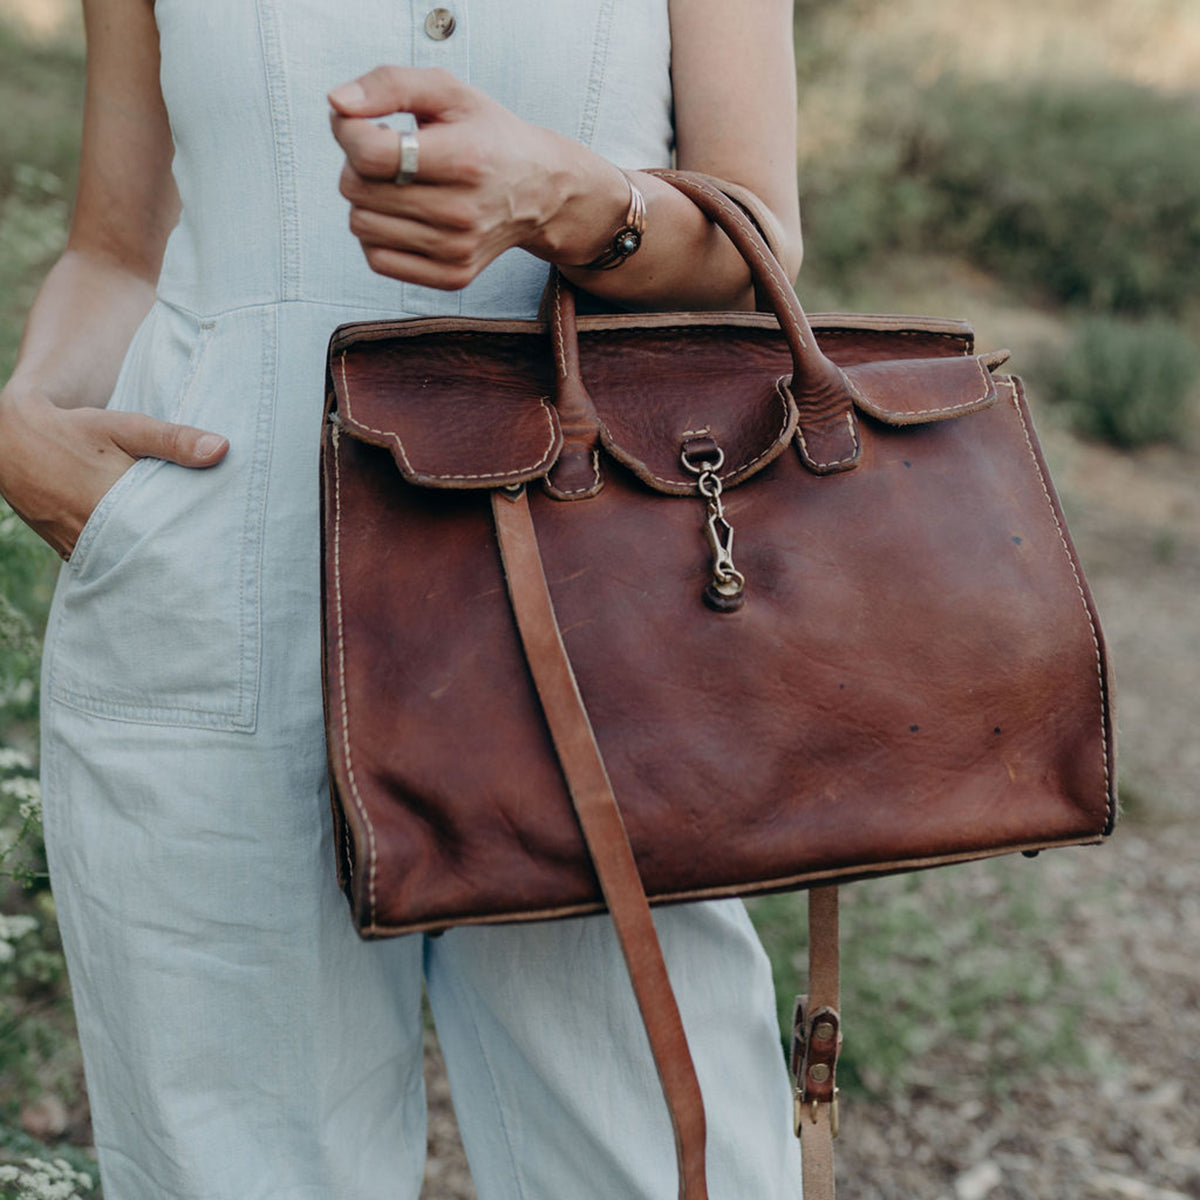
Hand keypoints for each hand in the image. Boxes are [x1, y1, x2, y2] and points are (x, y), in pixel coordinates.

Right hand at [0, 389, 227, 558]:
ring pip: (128, 563)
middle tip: (214, 560)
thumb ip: (172, 440)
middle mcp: (95, 536)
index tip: (223, 545)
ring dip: (152, 559)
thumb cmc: (72, 431)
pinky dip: (128, 560)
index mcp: (113, 506)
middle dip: (179, 556)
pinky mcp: (70, 553)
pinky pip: (107, 564)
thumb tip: (221, 449)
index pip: (167, 536)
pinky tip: (151, 555)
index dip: (195, 542)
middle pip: (150, 556)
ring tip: (188, 559)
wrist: (10, 442)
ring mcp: (79, 549)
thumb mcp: (124, 428)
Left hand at [327, 66, 621, 288]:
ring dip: (367, 199)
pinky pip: (378, 260)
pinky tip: (403, 215)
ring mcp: (457, 251)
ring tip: (400, 183)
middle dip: (358, 164)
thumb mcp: (448, 91)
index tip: (361, 121)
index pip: (370, 154)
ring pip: (361, 226)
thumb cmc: (485, 134)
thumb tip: (336, 103)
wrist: (539, 190)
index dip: (348, 131)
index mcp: (465, 159)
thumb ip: (389, 84)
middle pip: (357, 190)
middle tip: (390, 152)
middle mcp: (463, 213)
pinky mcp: (452, 276)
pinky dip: (378, 235)